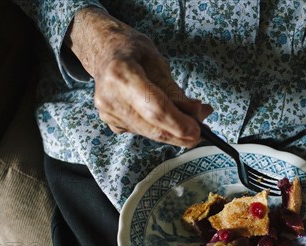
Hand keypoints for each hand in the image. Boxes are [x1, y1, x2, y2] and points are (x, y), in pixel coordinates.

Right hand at [66, 7, 211, 146]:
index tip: (198, 131)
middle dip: (181, 133)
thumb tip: (196, 112)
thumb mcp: (157, 62)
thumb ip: (174, 90)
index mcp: (121, 74)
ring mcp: (109, 114)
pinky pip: (144, 131)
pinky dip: (161, 128)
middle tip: (203, 129)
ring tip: (192, 119)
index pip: (154, 109)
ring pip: (151, 134)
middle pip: (153, 128)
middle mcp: (110, 98)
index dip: (178, 124)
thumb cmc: (132, 51)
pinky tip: (170, 117)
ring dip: (175, 132)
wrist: (103, 52)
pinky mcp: (113, 123)